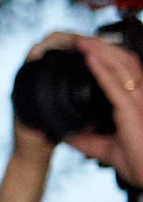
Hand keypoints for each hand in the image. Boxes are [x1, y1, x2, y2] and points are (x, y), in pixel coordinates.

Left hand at [65, 33, 142, 186]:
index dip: (107, 58)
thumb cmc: (140, 164)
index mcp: (135, 103)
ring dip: (100, 51)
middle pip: (123, 62)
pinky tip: (90, 58)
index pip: (123, 73)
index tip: (86, 49)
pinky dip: (102, 69)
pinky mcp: (133, 110)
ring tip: (81, 40)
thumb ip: (87, 140)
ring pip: (122, 66)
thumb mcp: (105, 150)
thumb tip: (66, 136)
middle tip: (79, 38)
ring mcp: (140, 101)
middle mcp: (141, 97)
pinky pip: (116, 85)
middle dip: (102, 47)